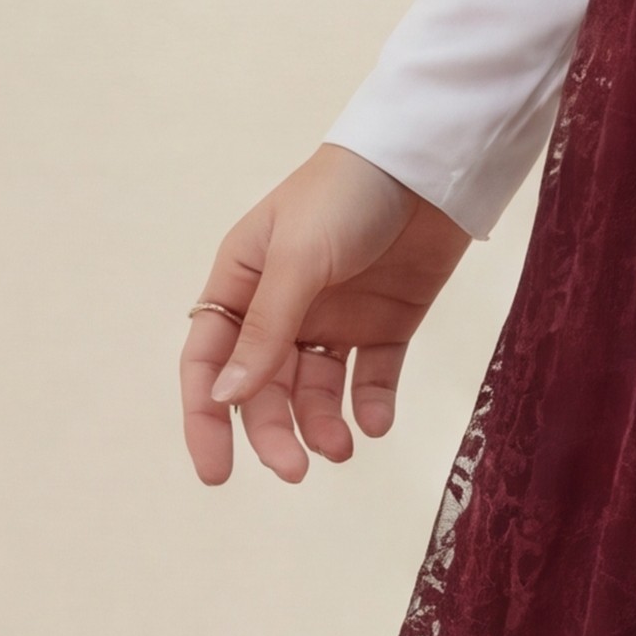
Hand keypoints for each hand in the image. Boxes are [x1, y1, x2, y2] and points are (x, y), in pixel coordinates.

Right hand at [181, 143, 471, 488]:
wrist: (429, 164)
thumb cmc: (346, 193)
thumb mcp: (297, 259)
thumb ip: (265, 330)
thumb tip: (225, 398)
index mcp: (243, 280)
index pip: (210, 360)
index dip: (206, 417)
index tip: (217, 471)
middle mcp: (284, 305)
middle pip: (263, 387)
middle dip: (273, 431)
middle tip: (296, 469)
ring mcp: (336, 316)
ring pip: (316, 391)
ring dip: (322, 425)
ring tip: (342, 449)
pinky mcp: (387, 323)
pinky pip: (371, 379)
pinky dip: (371, 406)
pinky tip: (375, 423)